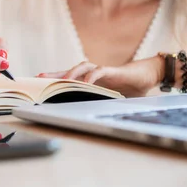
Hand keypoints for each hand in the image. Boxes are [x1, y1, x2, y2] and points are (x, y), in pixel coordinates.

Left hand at [38, 57, 163, 97]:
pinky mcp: (113, 71)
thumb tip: (82, 118)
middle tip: (41, 79)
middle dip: (55, 74)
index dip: (55, 80)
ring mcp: (102, 71)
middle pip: (70, 71)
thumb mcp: (110, 99)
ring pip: (83, 67)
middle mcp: (93, 74)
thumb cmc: (128, 88)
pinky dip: (92, 76)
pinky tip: (86, 83)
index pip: (69, 79)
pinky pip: (100, 71)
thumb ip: (98, 104)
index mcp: (91, 81)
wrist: (147, 76)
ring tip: (63, 81)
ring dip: (71, 73)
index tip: (39, 84)